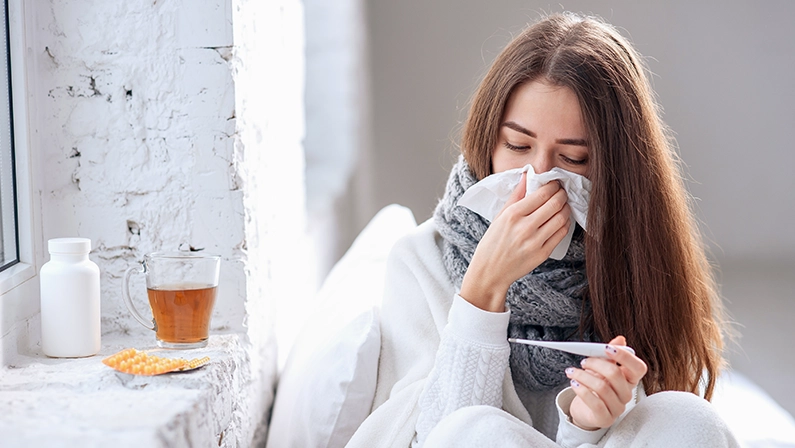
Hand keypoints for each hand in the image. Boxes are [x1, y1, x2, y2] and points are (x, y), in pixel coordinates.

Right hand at [460, 172, 571, 311]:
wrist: (490, 272)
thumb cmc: (492, 243)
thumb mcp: (499, 216)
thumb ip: (516, 195)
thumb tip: (527, 176)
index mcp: (513, 214)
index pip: (542, 194)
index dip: (553, 186)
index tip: (555, 183)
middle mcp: (525, 227)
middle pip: (555, 204)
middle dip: (562, 194)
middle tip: (562, 192)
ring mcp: (535, 241)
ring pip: (561, 218)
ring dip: (566, 208)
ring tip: (563, 205)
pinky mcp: (542, 254)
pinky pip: (561, 234)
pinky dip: (565, 224)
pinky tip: (561, 220)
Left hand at [565, 336, 647, 430]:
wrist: (585, 410)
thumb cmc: (595, 387)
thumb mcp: (602, 369)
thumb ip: (611, 355)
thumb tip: (620, 339)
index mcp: (630, 380)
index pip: (639, 368)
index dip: (625, 356)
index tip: (606, 347)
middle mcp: (627, 394)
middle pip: (616, 374)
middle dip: (596, 364)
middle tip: (583, 361)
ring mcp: (618, 408)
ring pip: (602, 387)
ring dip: (583, 376)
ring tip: (572, 372)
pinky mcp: (606, 419)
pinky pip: (595, 403)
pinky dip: (582, 391)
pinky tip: (574, 384)